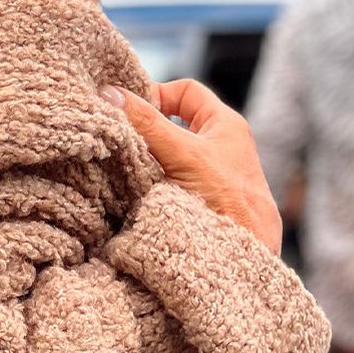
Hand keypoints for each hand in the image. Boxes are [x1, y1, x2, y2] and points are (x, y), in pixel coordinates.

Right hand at [99, 78, 282, 255]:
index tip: (130, 110)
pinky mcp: (202, 205)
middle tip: (122, 139)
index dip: (158, 93)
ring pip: (169, 157)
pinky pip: (169, 185)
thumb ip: (146, 122)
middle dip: (147, 132)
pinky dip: (152, 186)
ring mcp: (212, 178)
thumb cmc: (229, 201)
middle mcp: (221, 148)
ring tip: (124, 167)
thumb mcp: (183, 153)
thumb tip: (110, 93)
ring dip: (147, 162)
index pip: (186, 92)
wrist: (243, 260)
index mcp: (226, 126)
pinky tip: (136, 194)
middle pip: (174, 125)